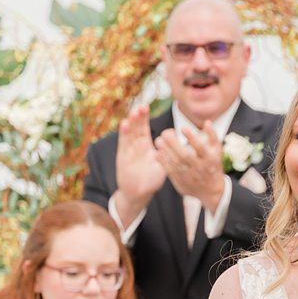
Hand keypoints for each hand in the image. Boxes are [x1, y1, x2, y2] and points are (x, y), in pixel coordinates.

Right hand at [112, 105, 166, 222]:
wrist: (138, 193)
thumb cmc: (152, 180)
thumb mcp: (163, 166)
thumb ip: (167, 156)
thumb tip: (175, 144)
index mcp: (146, 146)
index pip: (144, 128)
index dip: (144, 118)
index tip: (146, 107)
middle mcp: (136, 146)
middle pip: (136, 127)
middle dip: (138, 116)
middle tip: (142, 105)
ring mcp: (128, 150)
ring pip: (130, 133)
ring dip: (132, 122)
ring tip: (134, 112)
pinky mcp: (122, 157)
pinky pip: (123, 143)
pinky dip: (124, 134)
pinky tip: (125, 124)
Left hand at [157, 119, 227, 207]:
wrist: (212, 191)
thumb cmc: (213, 166)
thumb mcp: (217, 151)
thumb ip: (212, 136)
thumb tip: (207, 122)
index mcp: (209, 159)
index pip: (200, 148)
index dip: (192, 138)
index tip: (182, 128)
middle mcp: (200, 168)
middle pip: (185, 155)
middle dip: (173, 144)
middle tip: (164, 133)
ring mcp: (190, 176)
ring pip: (176, 163)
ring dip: (166, 151)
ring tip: (158, 141)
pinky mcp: (181, 183)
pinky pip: (171, 172)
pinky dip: (163, 162)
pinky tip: (158, 153)